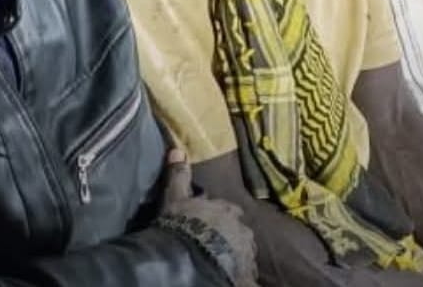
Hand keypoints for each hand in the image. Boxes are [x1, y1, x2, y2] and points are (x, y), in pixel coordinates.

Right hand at [160, 150, 258, 286]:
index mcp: (227, 210)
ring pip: (244, 253)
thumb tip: (178, 149)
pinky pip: (247, 276)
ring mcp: (245, 253)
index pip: (230, 209)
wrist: (189, 255)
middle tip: (219, 241)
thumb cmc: (183, 222)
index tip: (215, 219)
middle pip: (240, 231)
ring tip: (223, 261)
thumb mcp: (175, 196)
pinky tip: (235, 278)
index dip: (223, 214)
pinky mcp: (244, 274)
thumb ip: (179, 175)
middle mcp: (241, 229)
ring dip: (237, 255)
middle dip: (233, 235)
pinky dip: (243, 276)